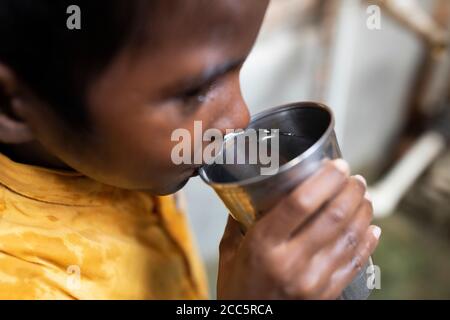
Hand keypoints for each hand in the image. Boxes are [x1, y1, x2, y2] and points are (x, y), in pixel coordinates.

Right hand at [217, 159, 380, 298]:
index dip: (324, 179)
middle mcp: (291, 262)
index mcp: (263, 246)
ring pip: (351, 237)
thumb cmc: (237, 289)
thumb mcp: (229, 252)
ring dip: (363, 211)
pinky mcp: (327, 295)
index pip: (300, 203)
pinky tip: (371, 227)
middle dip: (350, 190)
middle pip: (333, 216)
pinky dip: (368, 241)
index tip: (336, 165)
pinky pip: (356, 263)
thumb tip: (250, 194)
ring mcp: (313, 281)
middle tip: (353, 178)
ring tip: (363, 197)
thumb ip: (238, 221)